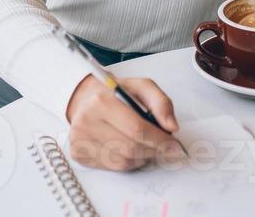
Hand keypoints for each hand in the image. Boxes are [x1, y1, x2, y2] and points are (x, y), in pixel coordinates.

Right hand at [64, 76, 182, 170]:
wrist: (86, 99)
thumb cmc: (116, 94)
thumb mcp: (141, 87)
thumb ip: (161, 103)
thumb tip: (172, 127)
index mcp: (102, 101)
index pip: (137, 128)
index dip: (160, 140)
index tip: (174, 145)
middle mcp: (87, 121)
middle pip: (130, 148)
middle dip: (153, 150)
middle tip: (166, 147)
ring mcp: (80, 140)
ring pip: (123, 161)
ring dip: (142, 156)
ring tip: (147, 145)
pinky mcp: (79, 154)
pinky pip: (113, 167)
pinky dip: (129, 161)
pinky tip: (130, 149)